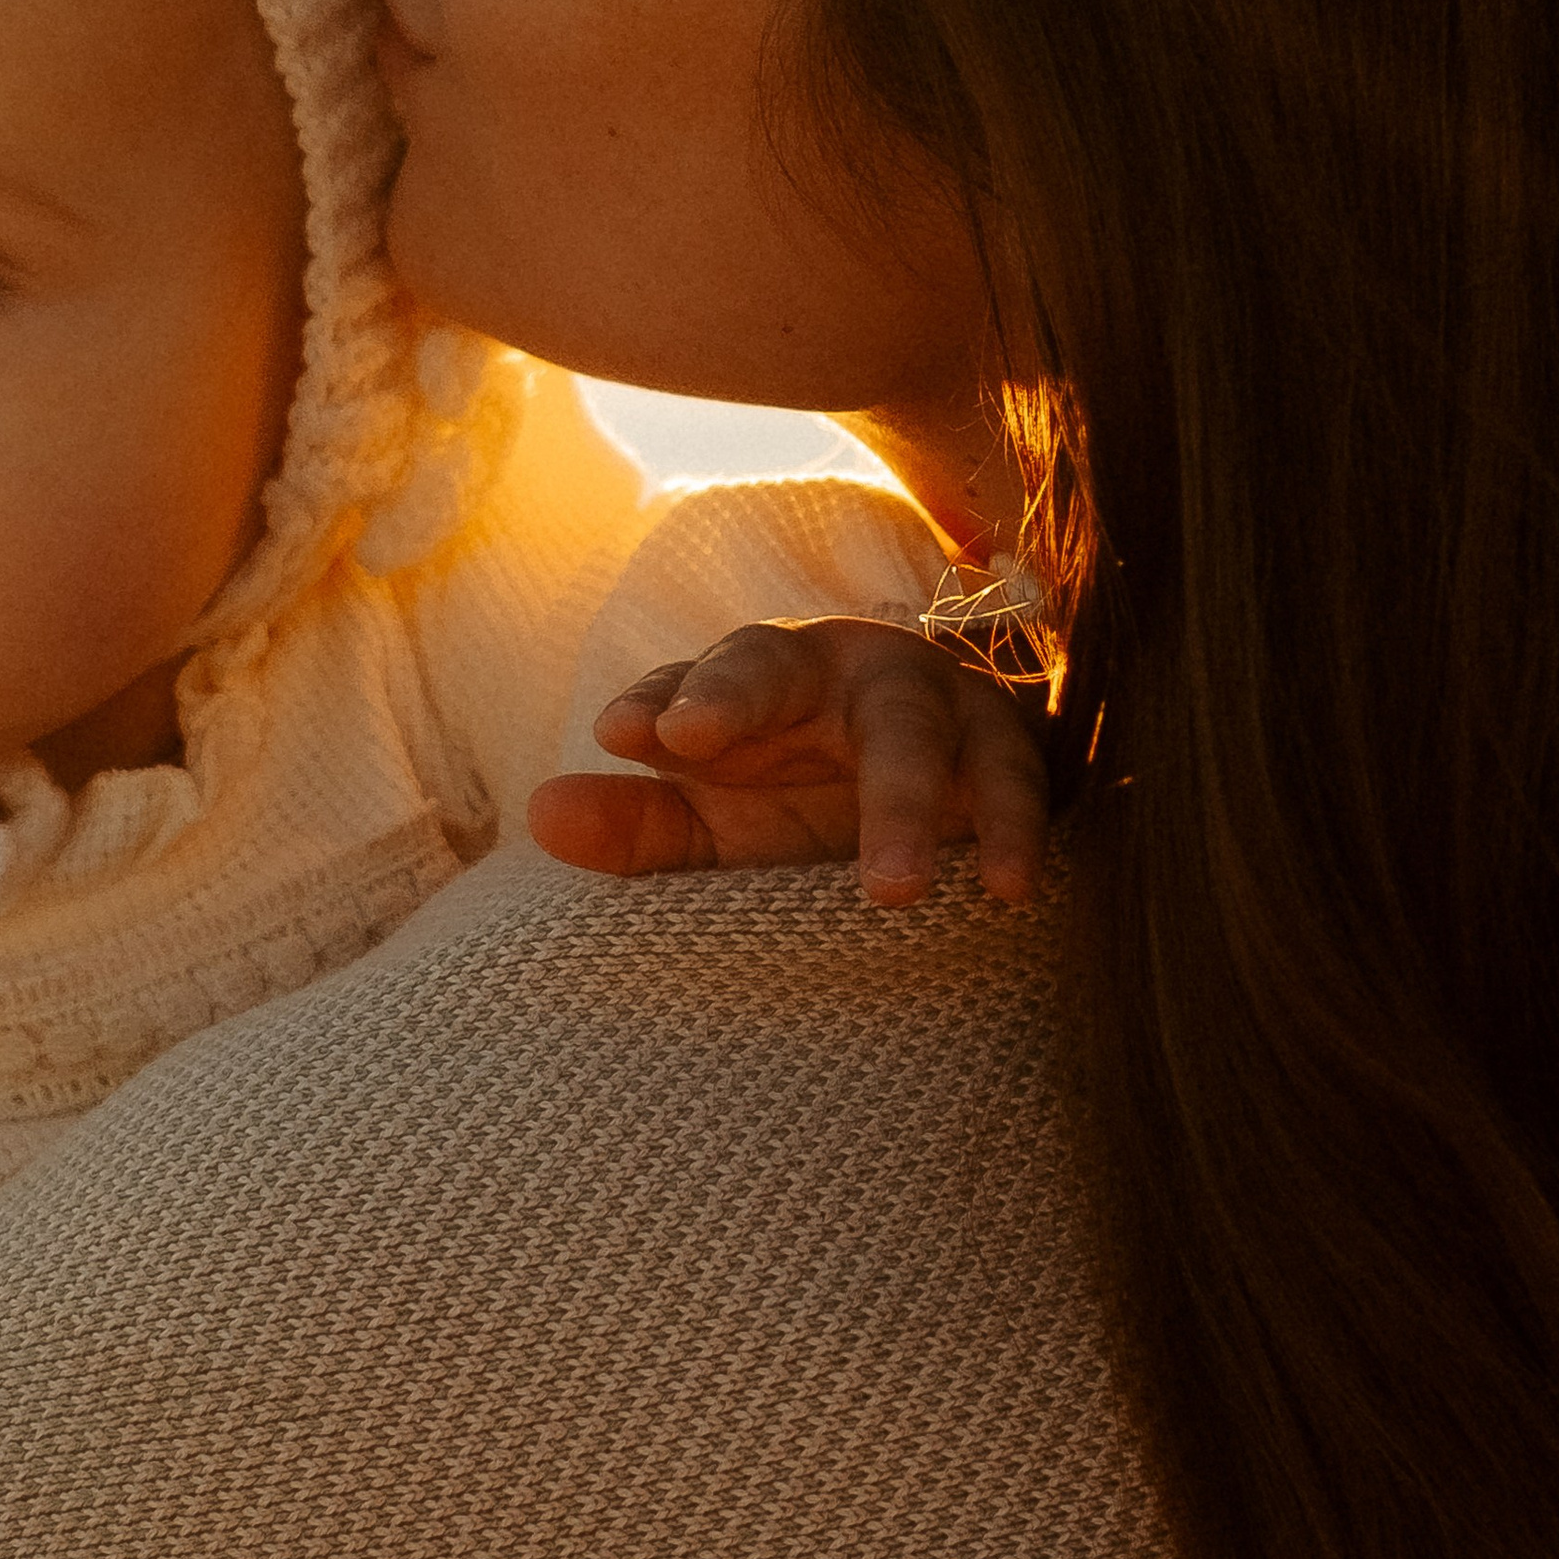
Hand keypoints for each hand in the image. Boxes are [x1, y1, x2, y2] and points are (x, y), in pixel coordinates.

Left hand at [526, 616, 1049, 905]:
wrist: (957, 790)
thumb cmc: (807, 797)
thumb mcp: (720, 821)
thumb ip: (638, 825)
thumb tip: (541, 813)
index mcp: (761, 675)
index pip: (697, 674)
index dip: (665, 696)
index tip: (623, 732)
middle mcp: (838, 669)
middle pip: (782, 668)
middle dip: (736, 699)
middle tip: (690, 743)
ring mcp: (931, 701)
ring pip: (912, 728)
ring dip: (904, 802)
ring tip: (892, 890)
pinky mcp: (1010, 750)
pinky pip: (1016, 783)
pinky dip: (1017, 830)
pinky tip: (1012, 890)